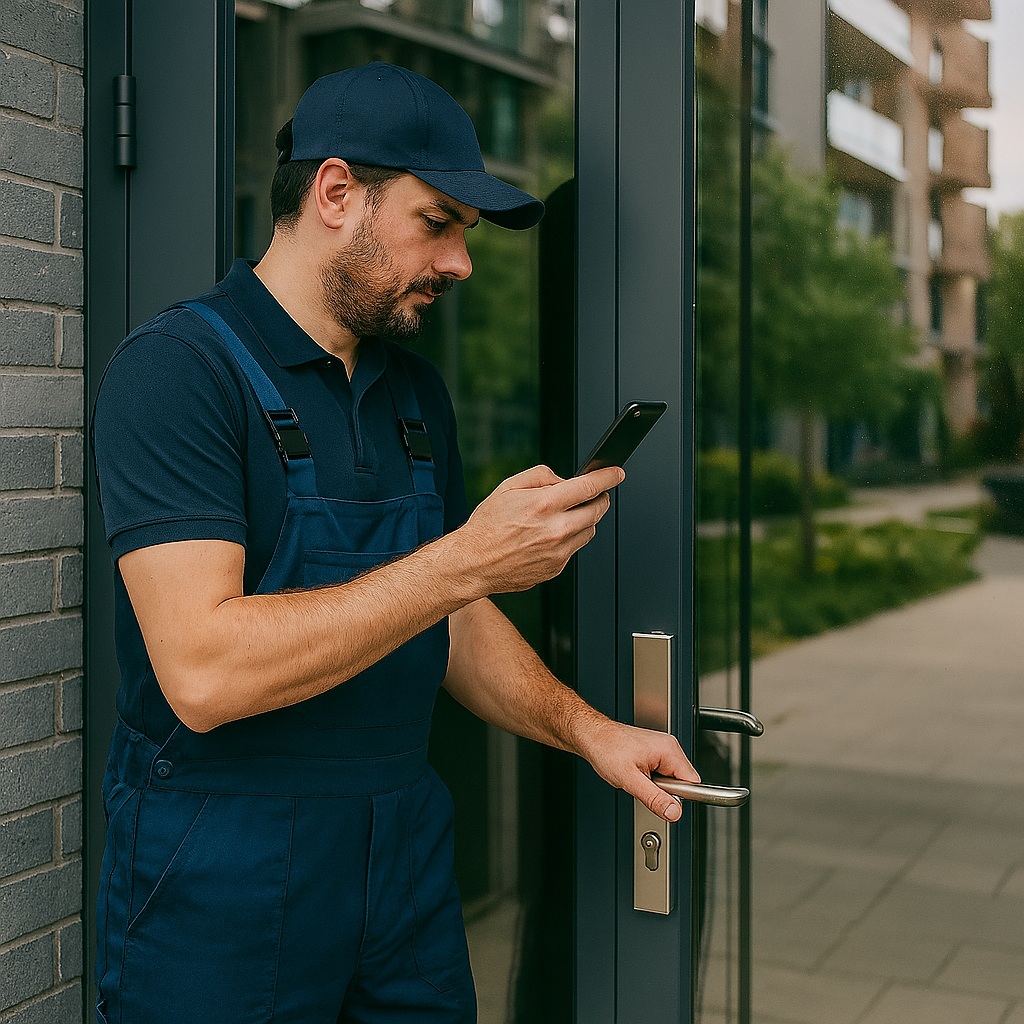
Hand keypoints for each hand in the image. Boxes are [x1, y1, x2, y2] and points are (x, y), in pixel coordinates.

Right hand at [456, 464, 623, 595]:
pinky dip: (570, 539)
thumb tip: (564, 480)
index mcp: (545, 505)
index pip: (590, 487)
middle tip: (593, 494)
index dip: (608, 478)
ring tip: (564, 516)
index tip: (615, 474)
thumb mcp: (508, 487)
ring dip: (585, 519)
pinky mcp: (556, 568)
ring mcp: (559, 552)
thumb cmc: (487, 527)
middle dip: (600, 499)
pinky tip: (550, 536)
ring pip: (590, 531)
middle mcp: (556, 529)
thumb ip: (541, 476)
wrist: (473, 563)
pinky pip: (575, 549)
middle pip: (597, 510)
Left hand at [576, 718, 700, 821]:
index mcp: (669, 750)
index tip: (664, 800)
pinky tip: (636, 774)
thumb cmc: (606, 749)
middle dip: (665, 791)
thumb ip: (654, 798)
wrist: (591, 737)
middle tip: (643, 785)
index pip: (692, 782)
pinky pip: (661, 774)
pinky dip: (650, 779)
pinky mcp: (653, 753)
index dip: (680, 796)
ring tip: (636, 778)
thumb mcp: (630, 780)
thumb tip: (674, 812)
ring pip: (670, 779)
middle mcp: (668, 747)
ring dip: (655, 785)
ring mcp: (661, 749)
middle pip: (682, 781)